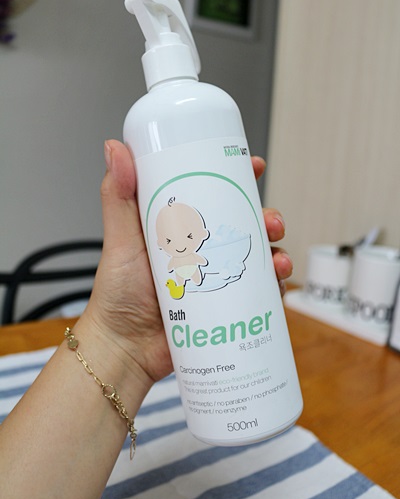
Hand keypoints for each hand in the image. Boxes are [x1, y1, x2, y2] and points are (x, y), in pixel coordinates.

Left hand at [85, 141, 292, 384]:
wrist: (125, 349)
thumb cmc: (117, 295)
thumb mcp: (120, 240)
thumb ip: (117, 197)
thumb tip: (115, 148)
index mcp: (179, 228)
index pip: (212, 193)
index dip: (237, 177)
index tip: (254, 165)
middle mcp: (201, 249)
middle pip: (243, 224)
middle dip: (266, 217)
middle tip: (272, 221)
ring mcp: (215, 277)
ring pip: (255, 256)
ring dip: (276, 252)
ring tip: (278, 259)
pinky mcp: (225, 306)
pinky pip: (257, 293)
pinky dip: (273, 286)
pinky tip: (278, 285)